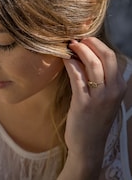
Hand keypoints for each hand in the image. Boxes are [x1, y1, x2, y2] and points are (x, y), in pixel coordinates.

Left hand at [62, 37, 125, 174]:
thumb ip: (99, 78)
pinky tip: (65, 59)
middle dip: (90, 43)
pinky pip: (78, 77)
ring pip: (93, 65)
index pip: (112, 57)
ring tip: (69, 45)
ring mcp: (100, 97)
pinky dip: (71, 64)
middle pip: (106, 57)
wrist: (88, 144)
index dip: (97, 44)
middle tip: (77, 40)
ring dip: (79, 51)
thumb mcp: (104, 97)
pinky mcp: (84, 103)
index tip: (84, 39)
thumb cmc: (93, 118)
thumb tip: (85, 55)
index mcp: (119, 87)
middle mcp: (113, 90)